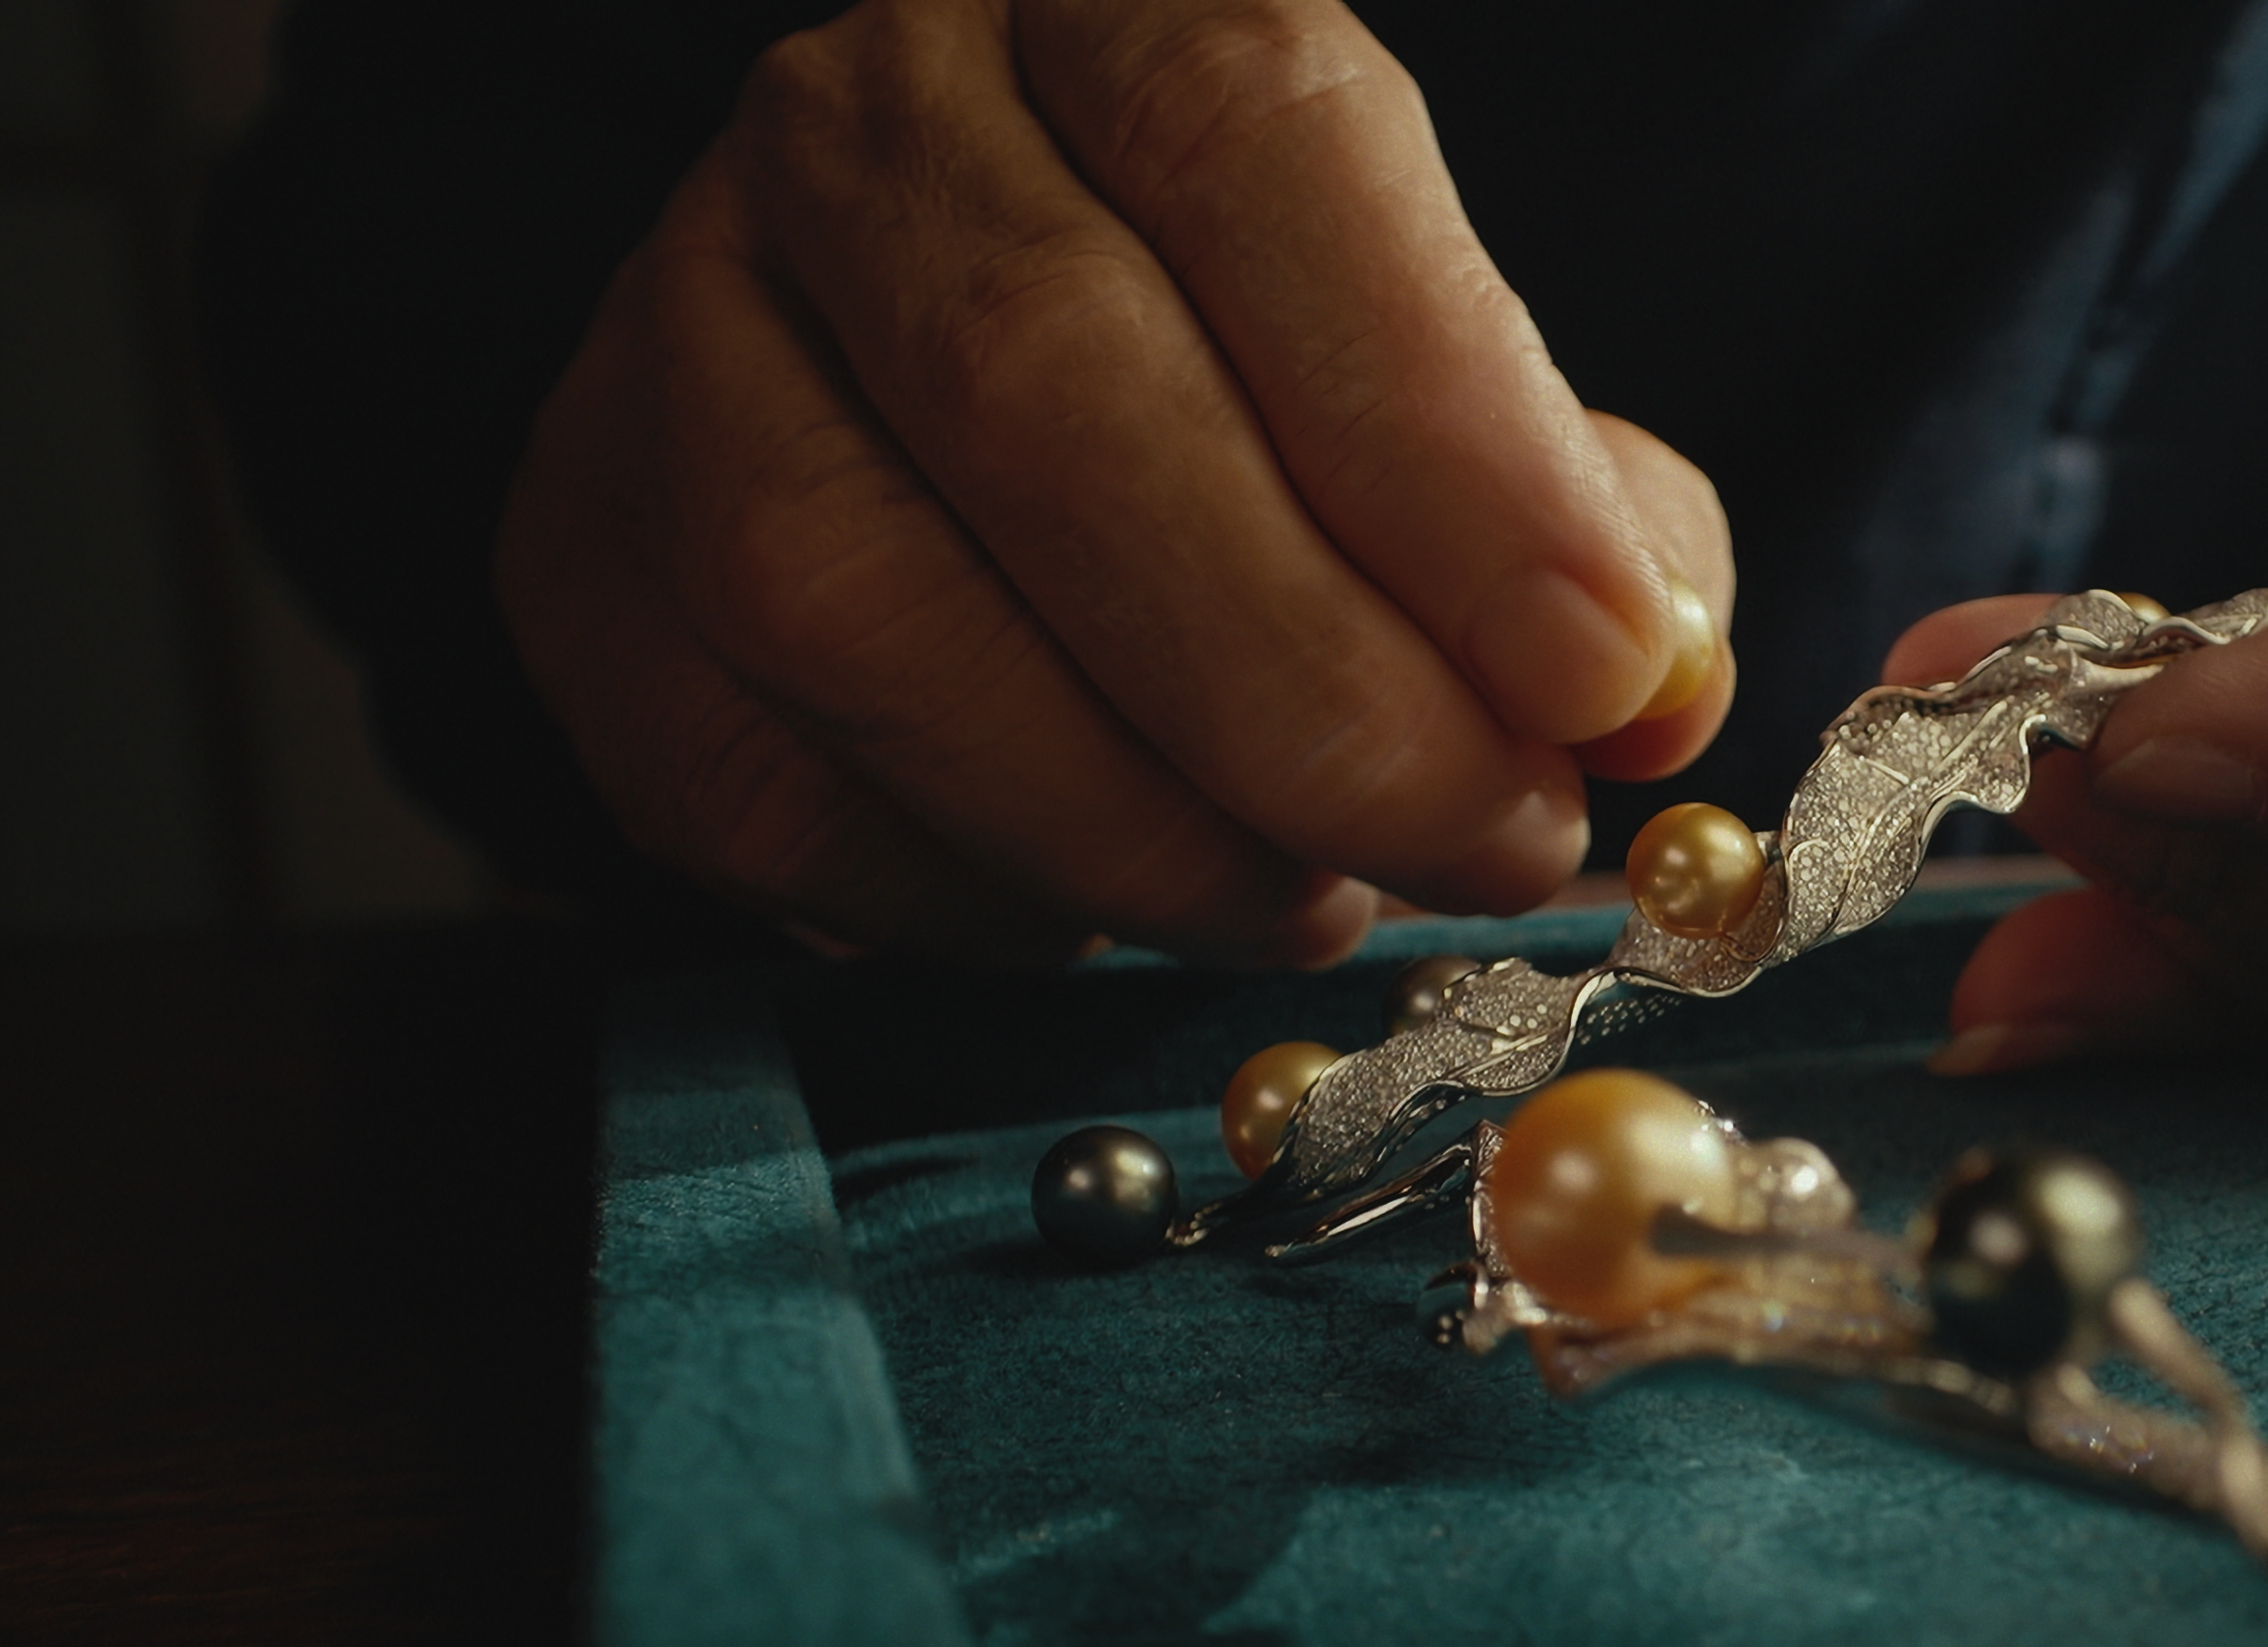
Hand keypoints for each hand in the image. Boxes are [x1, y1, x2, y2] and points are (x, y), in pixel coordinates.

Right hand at [496, 0, 1731, 964]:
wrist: (975, 427)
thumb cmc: (1288, 413)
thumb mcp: (1479, 409)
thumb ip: (1594, 530)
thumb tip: (1648, 694)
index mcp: (1110, 2)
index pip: (1256, 146)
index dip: (1444, 435)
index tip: (1600, 669)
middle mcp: (859, 122)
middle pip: (1052, 385)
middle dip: (1314, 683)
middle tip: (1494, 837)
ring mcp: (676, 333)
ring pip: (865, 597)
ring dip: (1140, 815)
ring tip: (1317, 890)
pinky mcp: (579, 563)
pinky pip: (758, 781)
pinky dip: (978, 890)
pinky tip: (1119, 895)